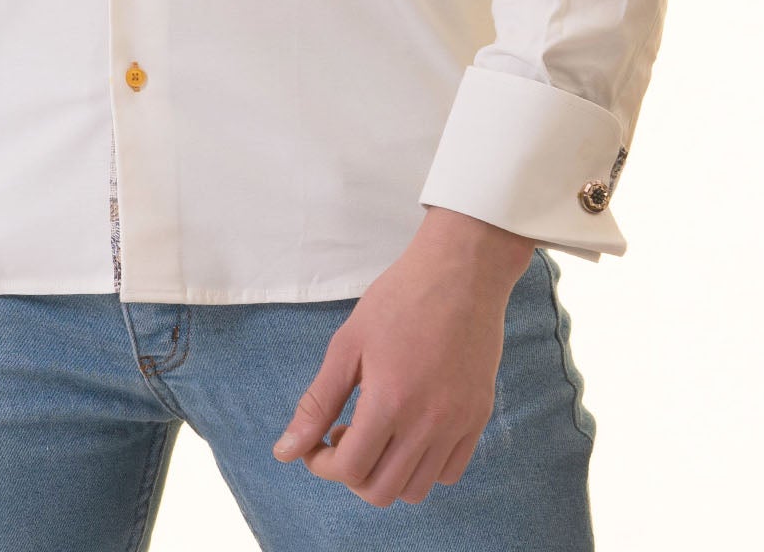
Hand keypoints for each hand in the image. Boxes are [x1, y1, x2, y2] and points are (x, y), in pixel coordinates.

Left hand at [269, 209, 534, 506]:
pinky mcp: (478, 418)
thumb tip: (285, 451)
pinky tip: (409, 431)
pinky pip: (451, 472)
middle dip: (352, 474)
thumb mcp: (348, 344)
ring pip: (417, 489)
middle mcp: (428, 423)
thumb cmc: (399, 299)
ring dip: (387, 474)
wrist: (461, 272)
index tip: (317, 443)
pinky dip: (424, 467)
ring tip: (377, 433)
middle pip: (381, 491)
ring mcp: (458, 424)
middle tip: (345, 436)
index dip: (322, 464)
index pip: (350, 469)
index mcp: (390, 401)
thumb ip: (318, 402)